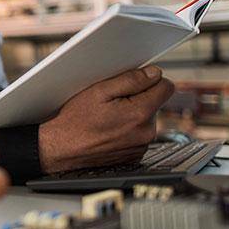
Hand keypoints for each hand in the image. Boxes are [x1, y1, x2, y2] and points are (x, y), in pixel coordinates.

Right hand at [38, 65, 174, 172]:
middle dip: (138, 98)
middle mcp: (146, 133)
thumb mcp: (99, 91)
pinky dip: (129, 129)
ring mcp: (141, 146)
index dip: (151, 79)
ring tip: (108, 117)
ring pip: (147, 119)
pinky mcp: (135, 155)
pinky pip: (139, 134)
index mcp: (139, 114)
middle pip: (155, 103)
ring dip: (133, 114)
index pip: (166, 87)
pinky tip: (110, 129)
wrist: (62, 149)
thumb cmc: (75, 121)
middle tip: (112, 101)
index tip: (137, 80)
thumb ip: (131, 80)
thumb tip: (154, 73)